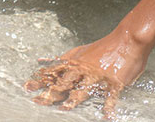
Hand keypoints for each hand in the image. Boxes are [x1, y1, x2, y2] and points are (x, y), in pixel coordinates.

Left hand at [25, 30, 150, 116]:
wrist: (127, 41)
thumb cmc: (103, 48)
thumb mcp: (79, 51)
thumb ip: (63, 58)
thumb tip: (43, 61)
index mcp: (75, 63)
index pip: (54, 73)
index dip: (40, 81)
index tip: (27, 88)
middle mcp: (84, 70)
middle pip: (64, 83)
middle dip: (50, 93)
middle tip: (38, 101)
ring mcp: (98, 76)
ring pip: (84, 89)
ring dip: (74, 99)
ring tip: (65, 108)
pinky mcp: (114, 82)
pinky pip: (111, 96)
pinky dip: (109, 106)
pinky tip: (107, 116)